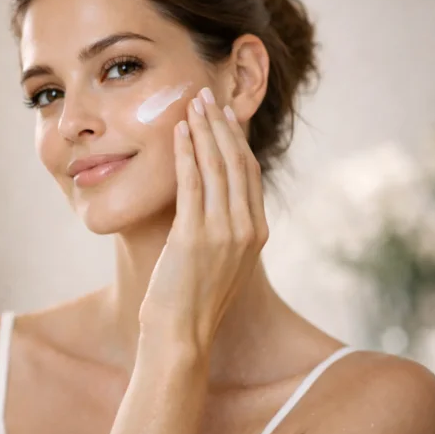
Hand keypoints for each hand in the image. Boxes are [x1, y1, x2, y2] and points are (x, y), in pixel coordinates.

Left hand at [139, 87, 268, 348]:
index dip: (237, 141)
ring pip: (217, 167)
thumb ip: (221, 231)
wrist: (181, 337)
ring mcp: (224, 232)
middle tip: (208, 96)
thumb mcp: (217, 262)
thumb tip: (208, 202)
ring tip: (192, 103)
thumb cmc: (191, 301)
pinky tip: (179, 132)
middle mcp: (247, 229)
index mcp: (255, 234)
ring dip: (204, 131)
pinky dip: (186, 153)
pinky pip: (192, 183)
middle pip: (237, 163)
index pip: (249, 174)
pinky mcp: (196, 236)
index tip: (226, 115)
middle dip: (222, 125)